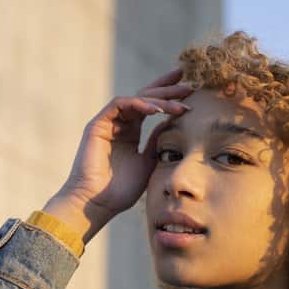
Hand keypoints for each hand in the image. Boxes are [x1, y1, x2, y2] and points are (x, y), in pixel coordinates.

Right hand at [59, 68, 192, 221]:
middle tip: (189, 85)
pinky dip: (139, 104)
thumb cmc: (121, 190)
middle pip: (145, 97)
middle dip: (168, 89)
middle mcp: (119, 123)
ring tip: (179, 104)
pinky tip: (157, 110)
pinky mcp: (97, 124)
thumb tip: (172, 124)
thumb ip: (157, 142)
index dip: (168, 94)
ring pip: (136, 98)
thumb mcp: (148, 163)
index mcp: (130, 132)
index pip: (151, 106)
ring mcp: (108, 122)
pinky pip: (119, 104)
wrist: (98, 203)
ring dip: (159, 99)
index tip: (190, 89)